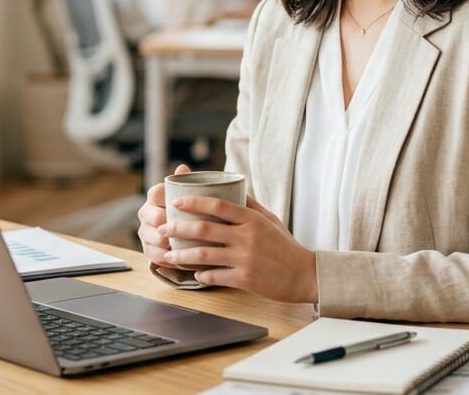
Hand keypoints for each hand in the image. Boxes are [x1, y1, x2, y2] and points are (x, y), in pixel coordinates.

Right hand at [137, 163, 190, 267]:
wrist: (190, 230)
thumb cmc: (193, 208)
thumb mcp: (193, 194)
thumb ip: (187, 181)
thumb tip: (183, 167)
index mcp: (155, 195)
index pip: (156, 193)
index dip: (168, 200)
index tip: (183, 206)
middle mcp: (146, 212)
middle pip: (154, 216)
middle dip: (168, 223)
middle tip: (186, 228)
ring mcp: (145, 231)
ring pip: (153, 237)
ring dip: (167, 241)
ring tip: (183, 245)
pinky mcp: (148, 249)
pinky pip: (154, 255)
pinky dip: (167, 258)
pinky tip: (180, 258)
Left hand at [158, 193, 318, 303]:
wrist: (305, 274)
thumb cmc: (285, 245)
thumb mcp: (270, 219)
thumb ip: (250, 205)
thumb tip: (234, 189)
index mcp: (251, 219)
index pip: (217, 204)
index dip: (193, 202)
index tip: (176, 202)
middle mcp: (246, 236)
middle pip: (204, 228)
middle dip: (178, 228)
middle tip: (163, 228)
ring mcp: (245, 258)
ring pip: (203, 254)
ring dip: (182, 255)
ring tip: (169, 255)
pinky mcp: (244, 278)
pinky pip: (214, 276)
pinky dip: (201, 275)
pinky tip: (195, 274)